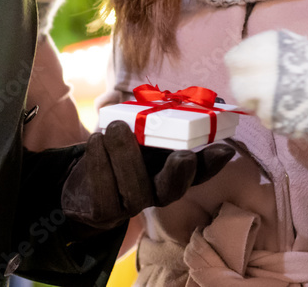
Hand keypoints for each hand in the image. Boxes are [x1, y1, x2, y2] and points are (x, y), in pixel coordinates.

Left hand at [60, 120, 234, 233]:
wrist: (83, 184)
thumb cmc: (120, 149)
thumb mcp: (140, 132)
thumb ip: (158, 118)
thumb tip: (180, 97)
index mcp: (172, 173)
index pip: (200, 173)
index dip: (212, 163)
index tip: (224, 147)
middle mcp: (156, 191)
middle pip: (172, 190)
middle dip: (179, 173)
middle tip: (183, 155)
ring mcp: (131, 205)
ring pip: (135, 189)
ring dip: (126, 156)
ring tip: (116, 128)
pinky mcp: (103, 210)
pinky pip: (104, 192)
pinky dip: (99, 163)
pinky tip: (96, 140)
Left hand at [224, 29, 307, 199]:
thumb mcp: (305, 51)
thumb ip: (276, 51)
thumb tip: (244, 55)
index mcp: (282, 45)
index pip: (242, 51)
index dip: (238, 59)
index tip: (239, 66)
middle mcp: (273, 64)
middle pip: (237, 72)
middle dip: (240, 80)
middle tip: (248, 87)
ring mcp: (271, 90)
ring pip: (242, 94)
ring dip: (250, 98)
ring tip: (269, 101)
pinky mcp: (273, 115)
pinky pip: (259, 114)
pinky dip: (267, 114)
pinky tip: (284, 112)